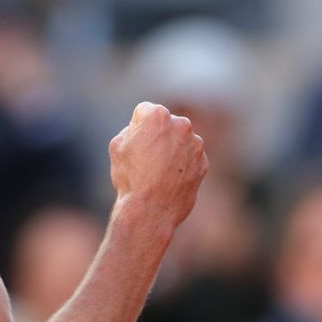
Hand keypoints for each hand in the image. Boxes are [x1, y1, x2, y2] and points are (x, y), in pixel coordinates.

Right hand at [109, 102, 208, 231]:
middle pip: (166, 124)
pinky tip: (169, 180)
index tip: (134, 143)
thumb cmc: (130, 177)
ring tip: (157, 172)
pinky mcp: (203, 163)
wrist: (150, 211)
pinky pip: (190, 158)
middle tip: (146, 157)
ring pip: (180, 140)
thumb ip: (132, 129)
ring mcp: (196, 144)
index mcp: (157, 115)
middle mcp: (181, 125)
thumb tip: (142, 130)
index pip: (145, 111)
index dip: (136, 127)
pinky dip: (182, 165)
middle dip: (158, 135)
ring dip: (171, 149)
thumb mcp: (117, 145)